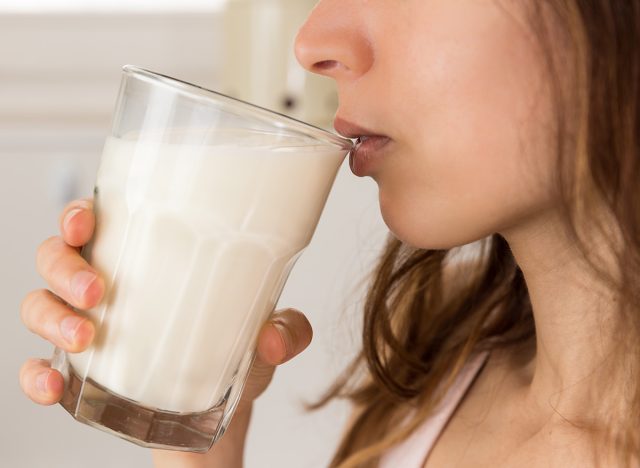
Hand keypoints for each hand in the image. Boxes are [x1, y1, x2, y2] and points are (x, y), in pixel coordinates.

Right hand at [19, 198, 312, 465]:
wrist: (217, 403)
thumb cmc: (231, 349)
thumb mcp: (266, 331)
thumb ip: (286, 331)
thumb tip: (274, 339)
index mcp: (145, 256)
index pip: (99, 220)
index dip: (79, 214)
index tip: (86, 221)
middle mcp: (106, 283)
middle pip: (57, 257)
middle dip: (65, 268)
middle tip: (98, 290)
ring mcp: (85, 325)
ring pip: (39, 304)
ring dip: (52, 317)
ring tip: (86, 337)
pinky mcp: (78, 371)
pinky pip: (37, 366)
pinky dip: (37, 375)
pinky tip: (54, 386)